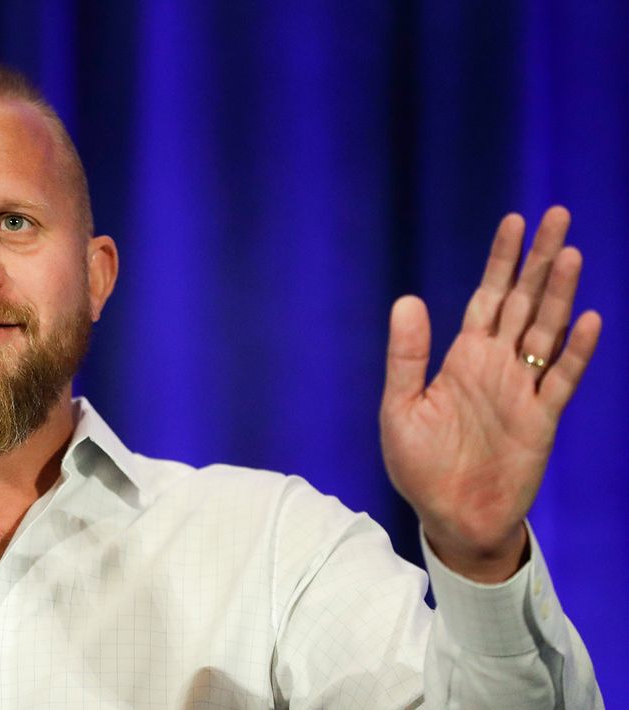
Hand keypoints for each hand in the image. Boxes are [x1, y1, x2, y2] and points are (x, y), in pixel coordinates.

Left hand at [380, 206, 600, 582]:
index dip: (502, 259)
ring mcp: (522, 390)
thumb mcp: (400, 407)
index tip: (515, 220)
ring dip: (559, 293)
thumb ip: (407, 356)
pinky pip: (560, 378)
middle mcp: (497, 365)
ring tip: (571, 253)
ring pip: (546, 329)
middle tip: (558, 215)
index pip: (488, 296)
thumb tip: (407, 299)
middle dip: (539, 259)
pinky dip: (574, 351)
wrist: (450, 518)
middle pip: (524, 301)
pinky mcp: (541, 420)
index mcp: (462, 358)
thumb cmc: (420, 466)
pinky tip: (587, 319)